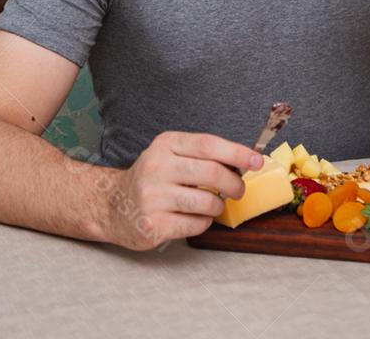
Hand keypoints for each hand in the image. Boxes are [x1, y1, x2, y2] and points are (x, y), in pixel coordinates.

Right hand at [107, 131, 263, 250]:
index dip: (237, 152)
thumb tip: (243, 161)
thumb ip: (200, 155)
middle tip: (239, 190)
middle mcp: (157, 167)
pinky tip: (195, 217)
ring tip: (214, 204)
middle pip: (211, 173)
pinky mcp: (154, 224)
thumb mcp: (169, 154)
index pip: (208, 145)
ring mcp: (153, 197)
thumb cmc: (151, 178)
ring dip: (219, 206)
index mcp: (165, 145)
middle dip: (234, 183)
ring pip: (207, 202)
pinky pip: (196, 224)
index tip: (256, 160)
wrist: (112, 205)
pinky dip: (204, 222)